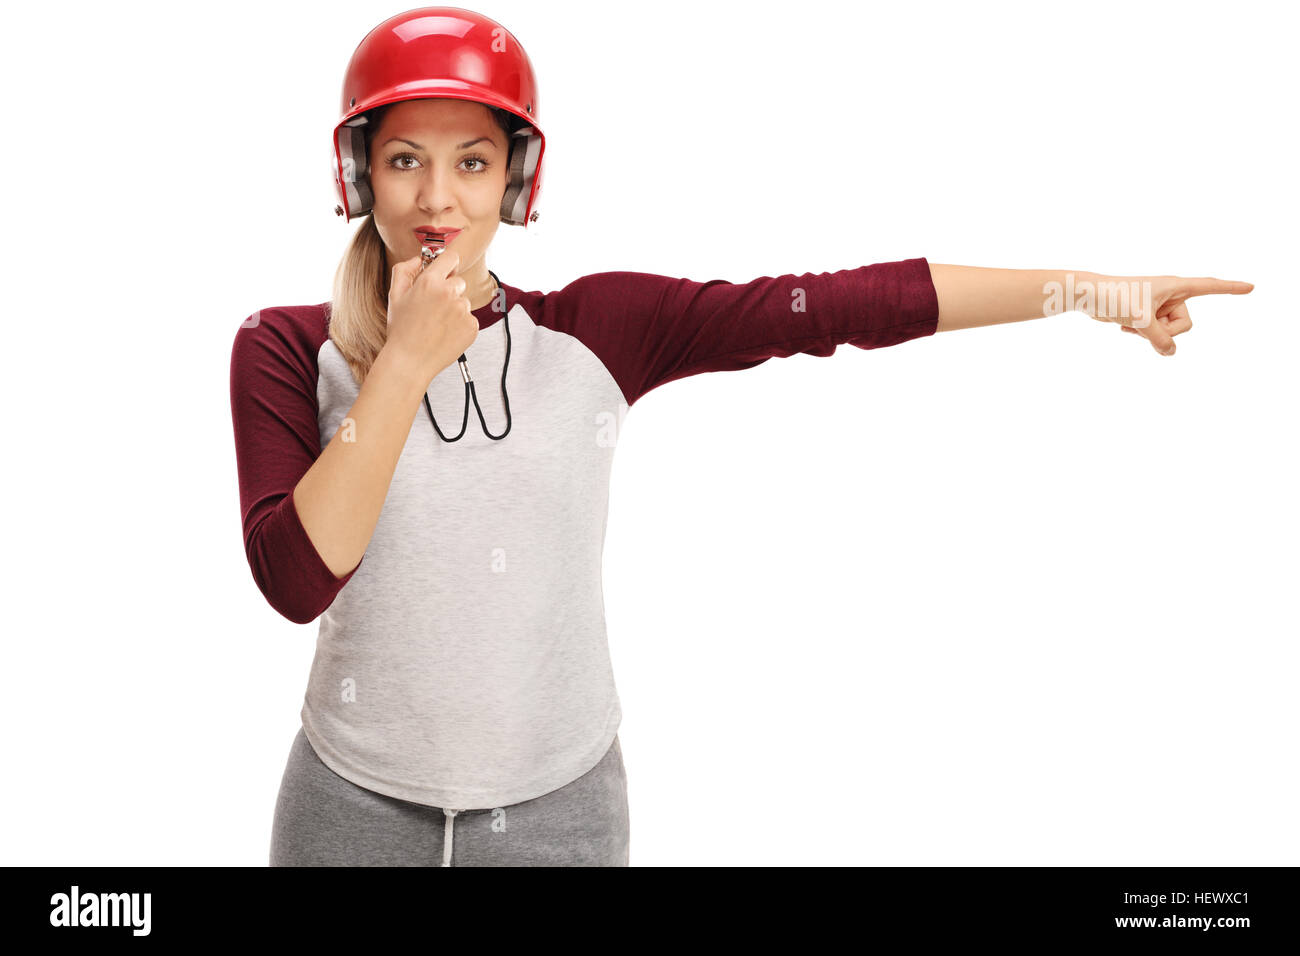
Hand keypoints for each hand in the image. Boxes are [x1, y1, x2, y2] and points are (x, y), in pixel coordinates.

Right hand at [383, 248, 477, 383]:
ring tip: (437, 324)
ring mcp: (463, 311)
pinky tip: (445, 333)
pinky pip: (470, 319)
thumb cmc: (401, 330)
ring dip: (454, 309)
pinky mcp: (472, 327)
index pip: (451, 257)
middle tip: (433, 308)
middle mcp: (449, 293)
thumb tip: (418, 259)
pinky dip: (461, 325)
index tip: (445, 270)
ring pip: (464, 302)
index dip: (447, 263)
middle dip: (448, 290)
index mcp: (430, 282)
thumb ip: (404, 270)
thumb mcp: (395, 295)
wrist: (410, 362)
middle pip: (458, 281)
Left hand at [1086, 273, 1253, 355]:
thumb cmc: (1115, 298)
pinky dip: (1141, 333)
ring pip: (1170, 331)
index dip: (1231, 289)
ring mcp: (1159, 305)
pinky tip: (1124, 326)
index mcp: (1176, 286)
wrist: (1089, 295)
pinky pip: (1155, 333)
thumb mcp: (1141, 321)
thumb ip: (1160, 339)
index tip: (1252, 287)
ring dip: (1150, 333)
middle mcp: (1171, 294)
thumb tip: (1171, 353)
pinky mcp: (1147, 314)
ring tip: (1131, 322)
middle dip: (1166, 331)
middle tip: (1143, 323)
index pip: (1210, 287)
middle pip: (1185, 324)